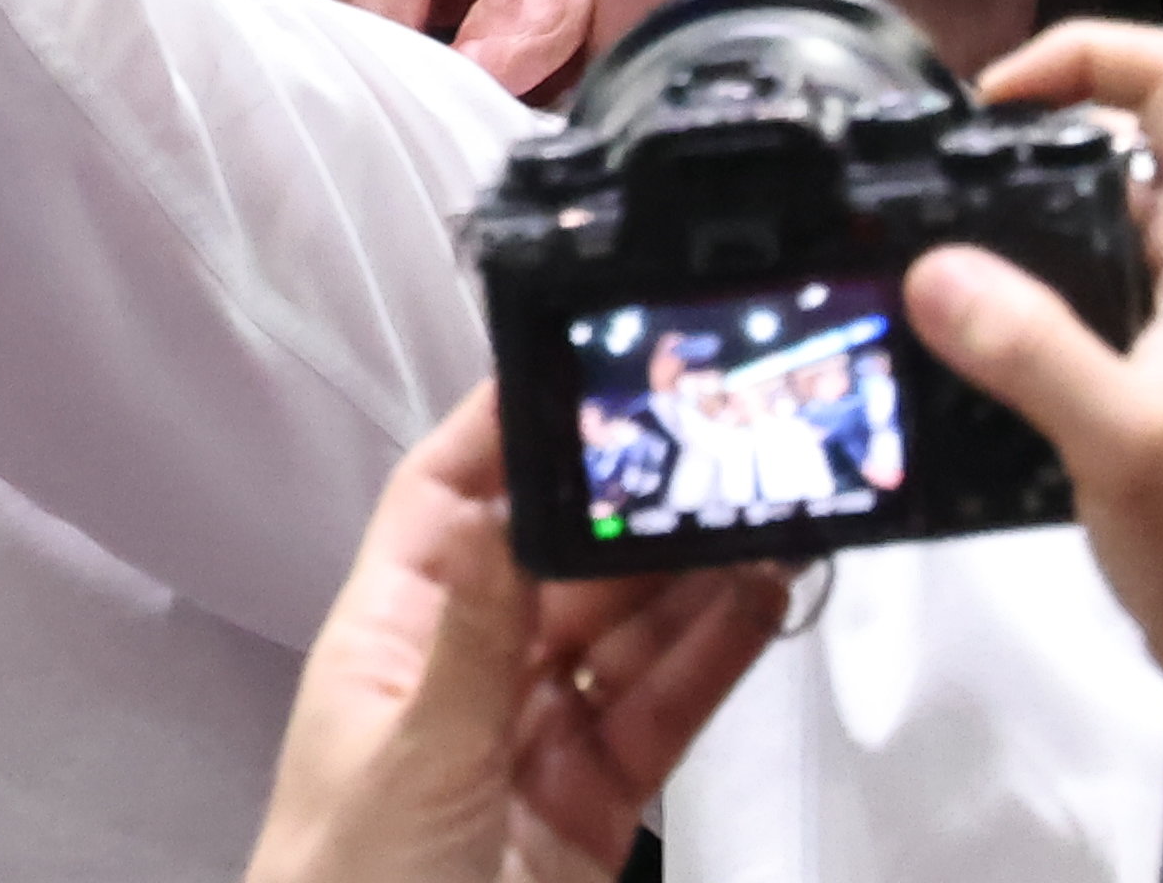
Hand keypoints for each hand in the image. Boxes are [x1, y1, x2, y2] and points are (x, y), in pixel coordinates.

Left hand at [246, 386, 787, 882]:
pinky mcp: (595, 806)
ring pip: (626, 630)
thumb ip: (478, 633)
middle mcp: (464, 675)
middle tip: (721, 436)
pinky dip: (713, 658)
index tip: (586, 356)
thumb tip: (502, 501)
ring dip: (695, 570)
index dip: (512, 426)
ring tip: (772, 504)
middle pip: (558, 557)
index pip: (451, 496)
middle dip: (636, 500)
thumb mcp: (412, 756)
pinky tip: (762, 599)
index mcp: (389, 639)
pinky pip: (660, 711)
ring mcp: (534, 740)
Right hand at [906, 24, 1162, 882]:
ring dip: (1025, 229)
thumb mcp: (1120, 438)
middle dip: (1029, 145)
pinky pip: (1101, 298)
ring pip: (1109, 227)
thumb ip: (1026, 348)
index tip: (992, 99)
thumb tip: (928, 267)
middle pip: (1133, 144)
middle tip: (932, 187)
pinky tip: (976, 347)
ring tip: (934, 263)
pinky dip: (1036, 297)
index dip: (1089, 52)